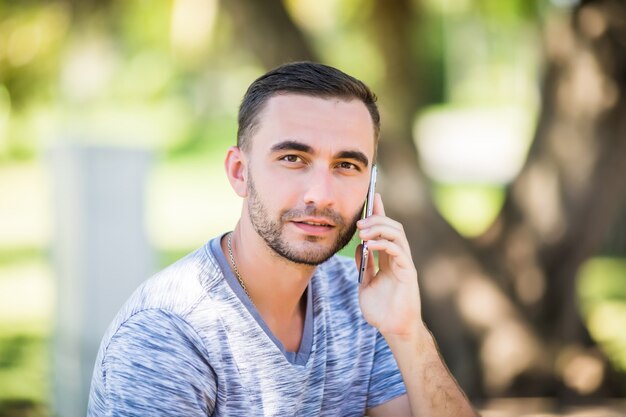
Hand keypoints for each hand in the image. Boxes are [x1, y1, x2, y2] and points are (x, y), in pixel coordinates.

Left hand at [356, 193, 421, 338]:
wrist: (393, 329)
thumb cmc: (381, 310)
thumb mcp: (365, 283)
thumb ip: (363, 264)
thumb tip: (359, 246)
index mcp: (389, 259)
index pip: (385, 230)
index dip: (380, 212)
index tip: (373, 196)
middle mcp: (399, 258)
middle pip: (393, 226)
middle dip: (376, 218)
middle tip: (359, 221)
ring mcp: (405, 263)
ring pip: (397, 234)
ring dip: (379, 227)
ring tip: (362, 230)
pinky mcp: (408, 272)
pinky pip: (398, 250)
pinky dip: (383, 243)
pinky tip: (370, 244)